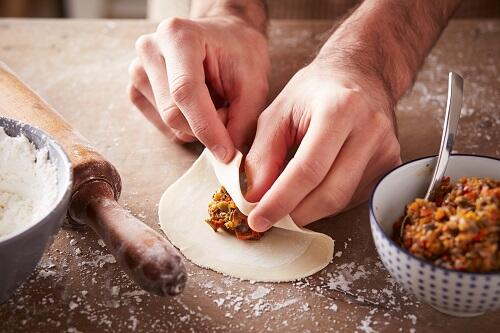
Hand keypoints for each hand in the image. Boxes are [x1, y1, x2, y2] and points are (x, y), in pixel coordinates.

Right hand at [127, 16, 268, 160]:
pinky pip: (162, 126)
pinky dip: (185, 127)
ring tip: (214, 103)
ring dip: (197, 127)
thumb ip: (242, 120)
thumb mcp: (255, 83)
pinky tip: (197, 107)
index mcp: (178, 36)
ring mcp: (138, 70)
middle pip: (173, 113)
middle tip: (229, 115)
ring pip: (168, 124)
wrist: (224, 38)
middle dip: (206, 128)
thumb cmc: (240, 54)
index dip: (206, 127)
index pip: (185, 91)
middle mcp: (150, 49)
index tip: (226, 153)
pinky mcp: (136, 89)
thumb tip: (228, 157)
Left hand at [245, 60, 401, 230]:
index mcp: (339, 109)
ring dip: (310, 209)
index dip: (280, 200)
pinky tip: (313, 190)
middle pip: (330, 192)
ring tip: (288, 201)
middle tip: (270, 219)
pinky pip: (355, 197)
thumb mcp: (277, 112)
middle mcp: (370, 129)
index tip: (258, 220)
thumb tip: (255, 197)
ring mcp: (386, 148)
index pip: (308, 170)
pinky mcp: (391, 163)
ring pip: (343, 200)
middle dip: (295, 213)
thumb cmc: (314, 91)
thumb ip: (263, 155)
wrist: (360, 74)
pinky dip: (328, 202)